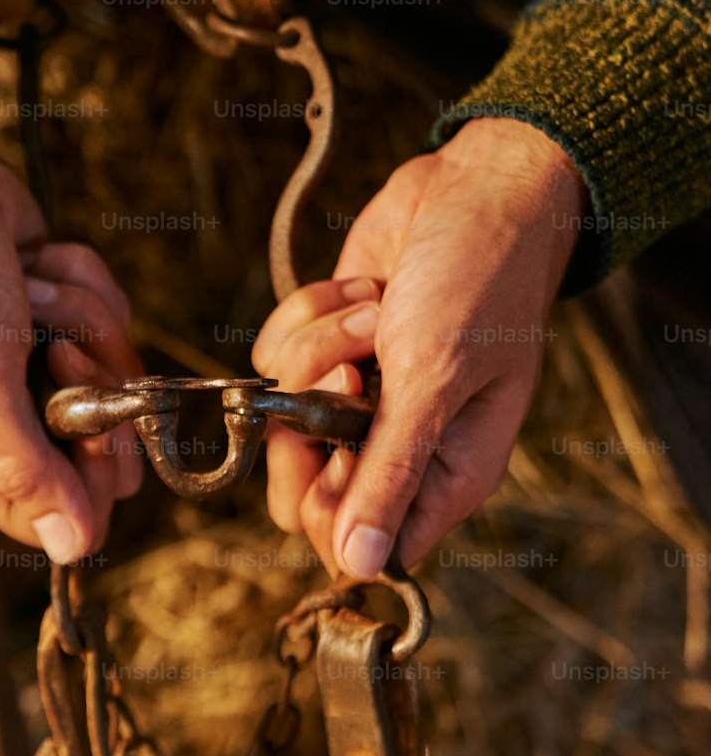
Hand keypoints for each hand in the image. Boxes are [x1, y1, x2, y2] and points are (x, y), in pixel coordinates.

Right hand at [0, 0, 142, 558]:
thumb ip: (25, 464)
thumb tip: (73, 551)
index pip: (63, 515)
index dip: (97, 472)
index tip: (98, 420)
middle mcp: (4, 421)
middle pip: (105, 444)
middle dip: (93, 376)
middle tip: (51, 340)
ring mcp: (35, 366)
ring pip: (116, 368)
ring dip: (80, 314)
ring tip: (26, 288)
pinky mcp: (60, 319)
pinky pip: (110, 317)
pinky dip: (78, 279)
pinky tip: (33, 262)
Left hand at [252, 119, 586, 577]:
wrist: (473, 189)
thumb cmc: (478, 282)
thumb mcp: (436, 378)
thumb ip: (391, 471)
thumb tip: (363, 566)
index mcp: (446, 473)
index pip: (361, 543)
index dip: (329, 508)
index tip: (332, 451)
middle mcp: (399, 442)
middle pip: (303, 488)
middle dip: (308, 423)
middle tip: (344, 375)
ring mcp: (358, 392)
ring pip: (284, 409)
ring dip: (321, 348)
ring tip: (379, 312)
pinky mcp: (327, 344)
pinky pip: (275, 356)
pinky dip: (311, 313)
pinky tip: (364, 290)